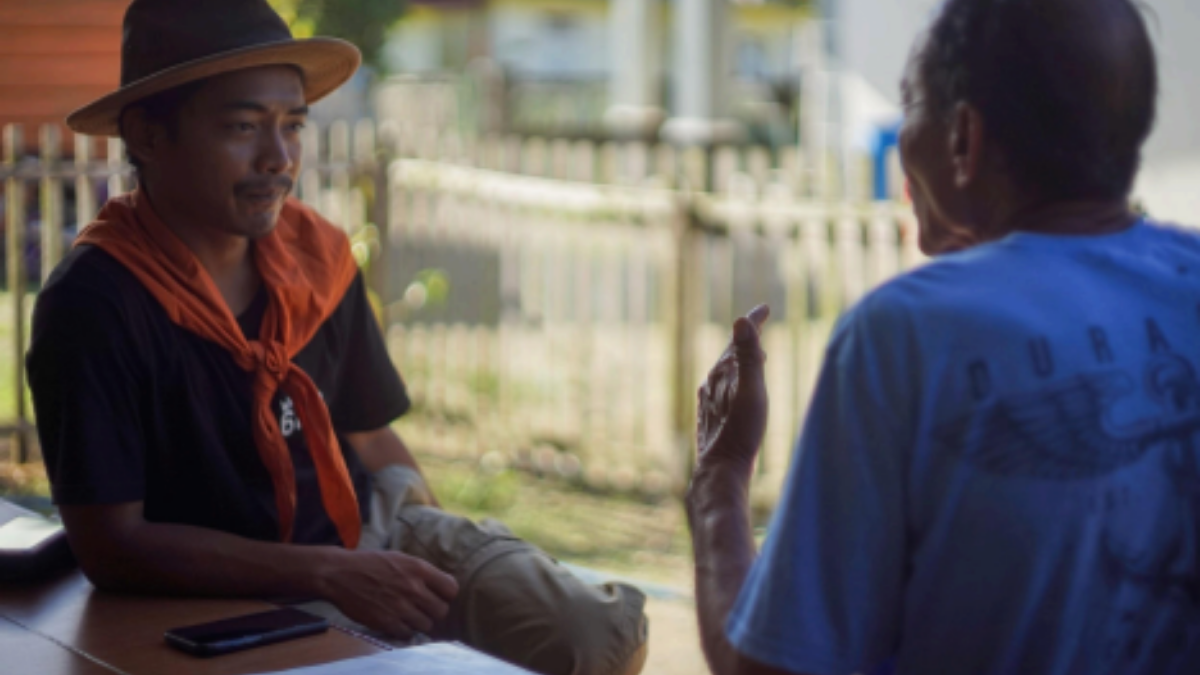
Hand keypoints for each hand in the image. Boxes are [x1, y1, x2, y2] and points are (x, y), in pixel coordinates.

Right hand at [324, 550, 458, 637]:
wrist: (339, 574)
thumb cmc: (370, 564)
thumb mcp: (400, 558)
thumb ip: (421, 572)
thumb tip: (441, 586)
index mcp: (418, 568)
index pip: (451, 588)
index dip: (446, 594)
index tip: (438, 595)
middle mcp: (412, 588)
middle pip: (442, 611)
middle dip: (434, 611)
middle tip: (423, 608)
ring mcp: (400, 607)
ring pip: (426, 625)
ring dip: (419, 622)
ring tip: (407, 615)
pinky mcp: (386, 622)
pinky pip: (407, 634)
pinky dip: (404, 630)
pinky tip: (395, 621)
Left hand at [696, 305, 769, 476]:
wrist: (721, 471)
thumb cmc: (740, 433)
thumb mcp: (751, 391)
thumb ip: (748, 356)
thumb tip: (741, 320)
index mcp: (723, 372)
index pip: (739, 339)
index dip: (753, 322)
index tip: (764, 308)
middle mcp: (712, 383)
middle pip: (731, 352)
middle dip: (746, 337)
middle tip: (760, 323)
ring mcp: (709, 401)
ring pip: (725, 371)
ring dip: (740, 358)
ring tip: (755, 354)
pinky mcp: (711, 417)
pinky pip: (721, 387)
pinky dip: (733, 378)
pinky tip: (734, 390)